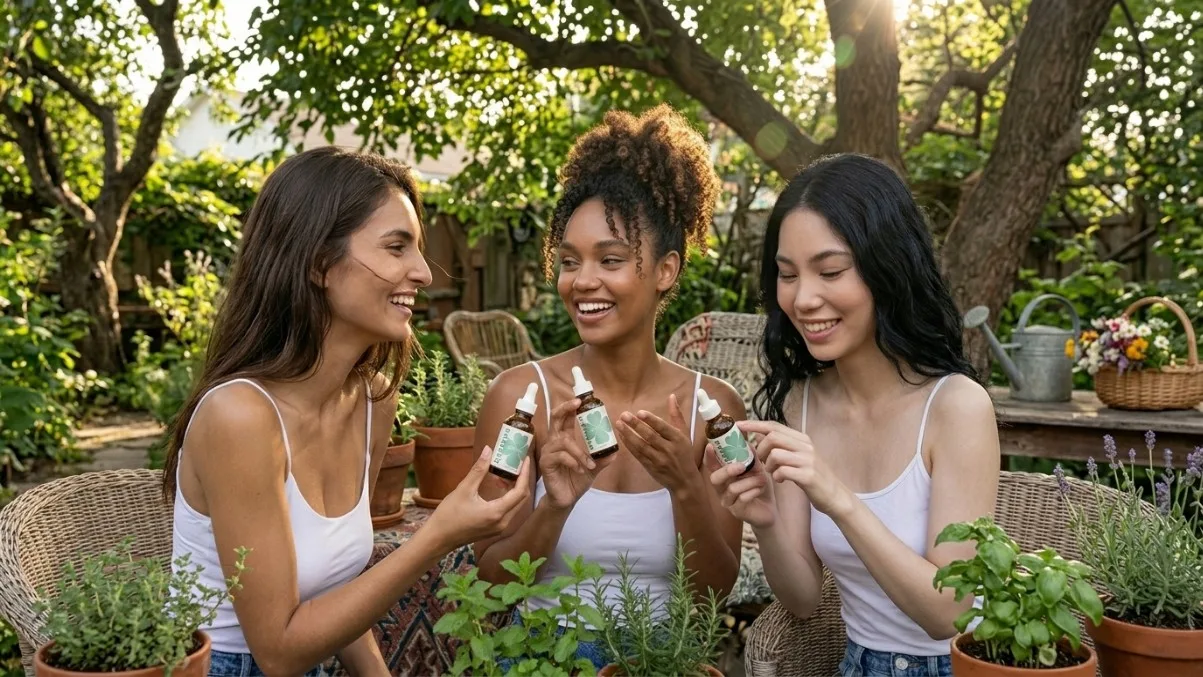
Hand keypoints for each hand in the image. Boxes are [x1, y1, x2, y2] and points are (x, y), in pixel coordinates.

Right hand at [427, 445, 531, 546]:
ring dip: (513, 488)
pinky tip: (498, 486)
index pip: (520, 491)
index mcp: (497, 513)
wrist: (438, 538)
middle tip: (517, 463)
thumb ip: (479, 469)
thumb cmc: (449, 515)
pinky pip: (509, 510)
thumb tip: (489, 449)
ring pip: (516, 505)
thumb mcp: (464, 489)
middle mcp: (503, 522)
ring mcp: (500, 528)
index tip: (525, 459)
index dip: (525, 474)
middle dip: (521, 479)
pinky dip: (507, 497)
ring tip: (503, 473)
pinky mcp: (495, 529)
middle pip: (522, 498)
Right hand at [539, 399, 614, 508]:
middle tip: (577, 404)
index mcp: (565, 438)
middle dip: (566, 408)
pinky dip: (574, 461)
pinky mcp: (546, 463)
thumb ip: (603, 458)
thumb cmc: (577, 479)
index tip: (581, 399)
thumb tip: (616, 450)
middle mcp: (555, 442)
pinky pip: (560, 456)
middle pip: (555, 418)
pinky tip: (581, 469)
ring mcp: (549, 452)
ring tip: (590, 464)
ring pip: (563, 441)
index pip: (565, 417)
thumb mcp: (594, 467)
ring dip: (579, 452)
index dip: (570, 406)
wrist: (567, 499)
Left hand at [614, 394, 698, 492]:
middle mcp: (669, 449)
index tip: (640, 413)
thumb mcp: (685, 434)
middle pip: (650, 436)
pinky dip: (629, 445)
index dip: (651, 420)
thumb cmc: (684, 453)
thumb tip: (671, 396)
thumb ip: (676, 415)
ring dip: (629, 434)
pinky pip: (638, 455)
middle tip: (624, 415)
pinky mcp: (650, 467)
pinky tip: (622, 436)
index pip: (663, 428)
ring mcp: (659, 459)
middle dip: (636, 425)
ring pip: (641, 446)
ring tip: (619, 424)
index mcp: (678, 439)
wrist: (684, 480)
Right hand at [706, 442, 776, 528]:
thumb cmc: (759, 487)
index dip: (709, 456)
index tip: (710, 446)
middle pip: (714, 479)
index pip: (711, 466)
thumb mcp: (757, 469)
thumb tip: (748, 442)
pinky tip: (761, 490)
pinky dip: (753, 491)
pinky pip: (742, 499)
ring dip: (749, 481)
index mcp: (724, 476)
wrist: (771, 508)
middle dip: (727, 470)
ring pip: (732, 489)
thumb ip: (752, 457)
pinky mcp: (737, 512)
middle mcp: (721, 489)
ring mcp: (728, 501)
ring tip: (762, 479)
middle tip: (742, 466)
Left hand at [737, 420, 851, 516]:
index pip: (774, 425)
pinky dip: (776, 476)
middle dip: (760, 449)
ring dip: (768, 465)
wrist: (834, 496)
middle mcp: (806, 446)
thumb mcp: (797, 457)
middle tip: (761, 461)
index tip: (738, 426)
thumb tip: (758, 435)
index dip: (754, 424)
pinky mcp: (808, 475)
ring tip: (773, 472)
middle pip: (772, 437)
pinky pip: (782, 471)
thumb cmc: (812, 476)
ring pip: (775, 454)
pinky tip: (781, 480)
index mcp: (802, 439)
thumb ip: (781, 446)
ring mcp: (808, 460)